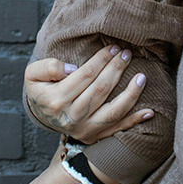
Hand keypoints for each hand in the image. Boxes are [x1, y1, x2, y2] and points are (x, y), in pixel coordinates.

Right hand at [24, 44, 152, 143]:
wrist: (42, 114)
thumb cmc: (41, 89)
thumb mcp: (33, 74)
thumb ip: (48, 67)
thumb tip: (72, 68)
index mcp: (56, 100)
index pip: (85, 76)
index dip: (101, 60)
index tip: (113, 47)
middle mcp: (72, 117)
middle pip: (101, 90)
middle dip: (116, 69)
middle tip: (127, 53)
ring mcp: (85, 129)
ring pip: (113, 111)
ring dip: (130, 93)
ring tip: (142, 77)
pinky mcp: (95, 136)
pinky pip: (118, 129)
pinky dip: (135, 121)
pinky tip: (150, 111)